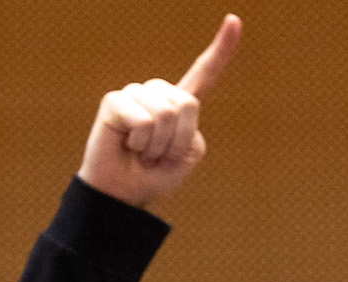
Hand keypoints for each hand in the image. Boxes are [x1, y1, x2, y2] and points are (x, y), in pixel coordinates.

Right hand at [78, 15, 239, 209]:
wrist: (123, 195)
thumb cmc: (153, 177)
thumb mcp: (186, 157)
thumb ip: (191, 132)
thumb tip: (165, 112)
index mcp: (180, 106)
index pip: (203, 74)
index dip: (220, 50)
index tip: (233, 20)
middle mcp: (158, 94)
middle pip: (186, 104)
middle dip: (177, 140)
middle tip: (157, 156)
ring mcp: (135, 94)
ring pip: (164, 113)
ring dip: (157, 145)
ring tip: (142, 152)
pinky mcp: (114, 101)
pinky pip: (143, 120)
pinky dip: (140, 142)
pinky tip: (128, 146)